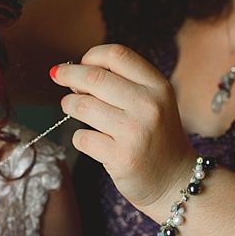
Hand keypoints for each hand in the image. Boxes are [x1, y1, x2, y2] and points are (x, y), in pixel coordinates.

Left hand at [51, 44, 194, 211]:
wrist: (175, 181)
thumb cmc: (156, 137)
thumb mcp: (154, 102)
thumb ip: (123, 83)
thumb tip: (72, 71)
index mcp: (158, 86)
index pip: (117, 54)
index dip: (91, 56)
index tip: (80, 64)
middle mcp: (149, 106)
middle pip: (93, 77)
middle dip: (68, 75)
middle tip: (59, 77)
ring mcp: (135, 132)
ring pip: (82, 106)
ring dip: (69, 105)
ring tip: (72, 108)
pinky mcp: (121, 157)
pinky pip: (81, 137)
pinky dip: (80, 137)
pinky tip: (92, 141)